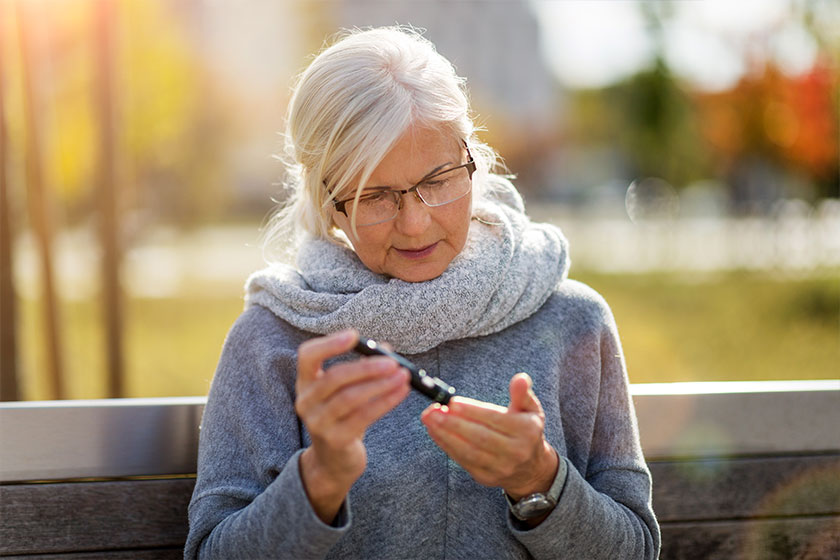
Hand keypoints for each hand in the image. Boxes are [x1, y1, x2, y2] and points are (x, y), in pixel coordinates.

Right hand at [295, 329, 409, 522]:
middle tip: (393, 362)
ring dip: (380, 385)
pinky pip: (362, 417)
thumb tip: (386, 350)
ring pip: (349, 398)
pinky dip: (384, 402)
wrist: (334, 461)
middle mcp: (306, 401)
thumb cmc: (343, 416)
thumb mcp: (347, 391)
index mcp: (306, 382)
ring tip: (403, 376)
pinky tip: (400, 393)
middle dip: (366, 367)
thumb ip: (362, 368)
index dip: (329, 344)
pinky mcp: (334, 440)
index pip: (307, 356)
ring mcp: (317, 423)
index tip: (354, 335)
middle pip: (334, 377)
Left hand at [421, 372, 557, 499]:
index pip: (495, 419)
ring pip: (469, 451)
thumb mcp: (530, 410)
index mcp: (527, 431)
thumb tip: (520, 379)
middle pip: (480, 437)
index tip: (453, 402)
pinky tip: (435, 432)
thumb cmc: (526, 430)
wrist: (531, 468)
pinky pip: (463, 461)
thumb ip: (522, 393)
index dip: (472, 411)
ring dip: (445, 435)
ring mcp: (501, 467)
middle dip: (453, 423)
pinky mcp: (486, 477)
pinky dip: (447, 446)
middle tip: (433, 410)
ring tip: (430, 419)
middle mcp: (516, 452)